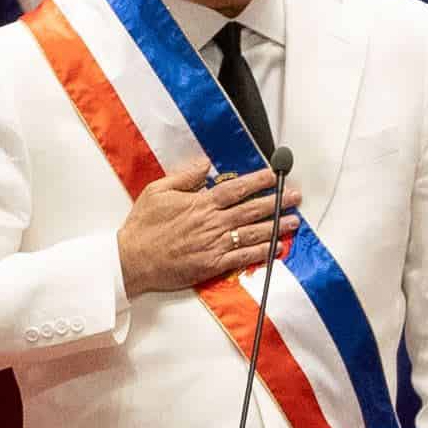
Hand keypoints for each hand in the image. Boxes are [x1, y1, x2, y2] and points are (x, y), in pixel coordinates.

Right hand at [116, 157, 296, 295]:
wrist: (132, 260)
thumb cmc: (143, 225)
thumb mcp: (158, 191)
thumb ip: (184, 176)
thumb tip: (205, 163)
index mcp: (200, 203)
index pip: (236, 188)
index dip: (258, 181)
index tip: (275, 175)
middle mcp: (212, 223)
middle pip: (251, 209)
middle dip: (276, 201)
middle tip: (295, 196)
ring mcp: (214, 244)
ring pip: (252, 232)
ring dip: (275, 226)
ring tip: (294, 220)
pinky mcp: (213, 264)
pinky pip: (243, 257)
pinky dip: (262, 253)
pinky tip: (277, 248)